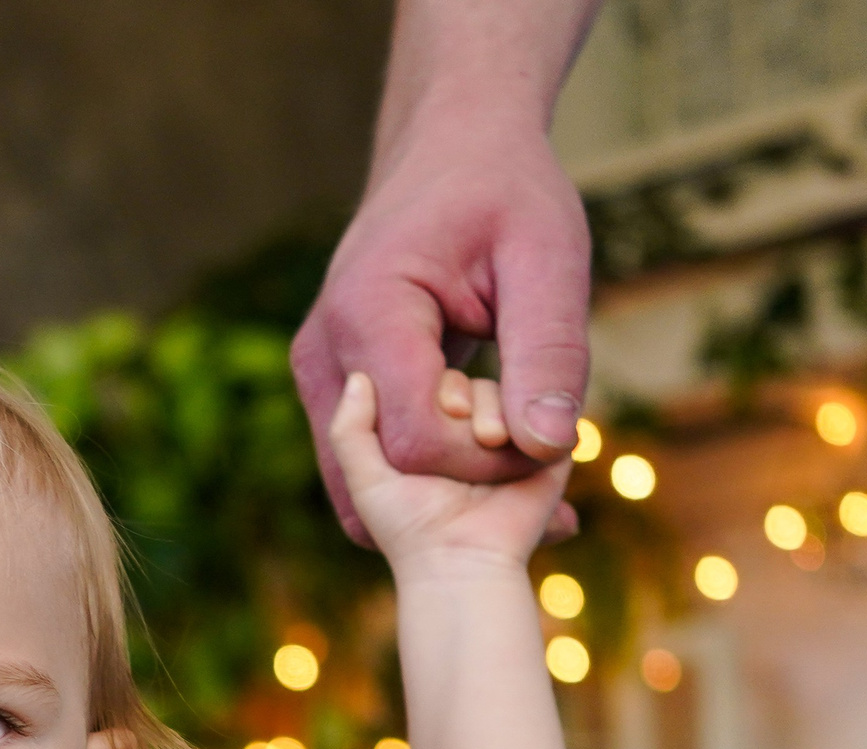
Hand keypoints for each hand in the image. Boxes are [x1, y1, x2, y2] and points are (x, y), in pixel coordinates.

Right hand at [292, 123, 588, 547]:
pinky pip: (367, 460)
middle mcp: (324, 353)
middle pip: (384, 472)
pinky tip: (479, 434)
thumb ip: (548, 353)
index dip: (487, 459)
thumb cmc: (504, 192)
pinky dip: (426, 467)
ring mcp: (318, 374)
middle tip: (531, 434)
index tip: (544, 431)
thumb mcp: (548, 259)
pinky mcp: (329, 386)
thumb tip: (547, 448)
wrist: (450, 151)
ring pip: (365, 479)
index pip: (417, 440)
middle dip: (465, 477)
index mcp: (369, 314)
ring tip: (505, 435)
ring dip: (443, 480)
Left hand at [328, 372, 571, 573]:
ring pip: (502, 390)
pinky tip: (508, 439)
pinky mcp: (545, 450)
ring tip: (489, 440)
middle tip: (461, 420)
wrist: (462, 558)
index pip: (429, 383)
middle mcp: (468, 435)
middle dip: (462, 396)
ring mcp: (508, 441)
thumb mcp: (364, 478)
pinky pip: (542, 409)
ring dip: (492, 409)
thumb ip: (349, 431)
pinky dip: (525, 416)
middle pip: (466, 382)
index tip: (439, 411)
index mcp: (430, 437)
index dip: (429, 388)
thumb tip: (358, 377)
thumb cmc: (407, 524)